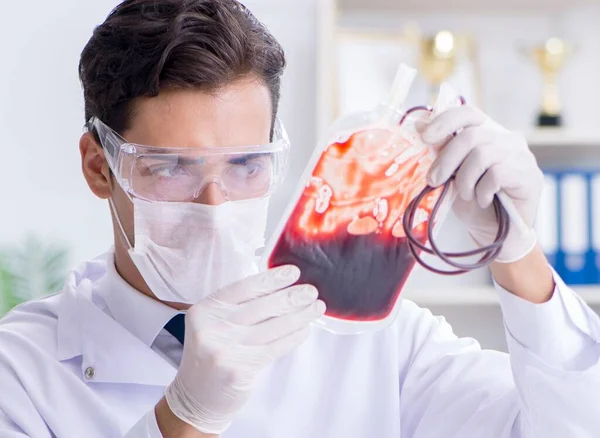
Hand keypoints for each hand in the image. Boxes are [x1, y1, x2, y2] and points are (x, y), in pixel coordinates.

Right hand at [163, 265, 324, 434]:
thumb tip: (280, 289)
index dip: (271, 279)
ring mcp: (225, 350)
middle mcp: (212, 328)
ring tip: (316, 307)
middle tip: (311, 291)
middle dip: (291, 297)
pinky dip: (293, 337)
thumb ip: (238, 308)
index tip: (293, 272)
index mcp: (205, 310)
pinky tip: (304, 329)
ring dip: (299, 316)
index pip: (243, 288)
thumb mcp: (213, 325)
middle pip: (261, 306)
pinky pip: (275, 348)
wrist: (195, 398)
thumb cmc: (211, 355)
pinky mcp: (239, 370)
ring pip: (272, 327)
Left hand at [420, 105, 542, 262]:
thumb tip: (419, 125)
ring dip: (465, 180)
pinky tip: (483, 200)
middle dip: (446, 160)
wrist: (497, 234)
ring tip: (466, 195)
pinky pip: (497, 174)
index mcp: (486, 133)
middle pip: (471, 136)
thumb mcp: (451, 176)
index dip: (445, 121)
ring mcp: (521, 155)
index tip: (425, 137)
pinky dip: (483, 191)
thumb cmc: (473, 202)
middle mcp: (506, 138)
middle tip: (433, 181)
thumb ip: (442, 151)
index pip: (467, 114)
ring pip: (482, 155)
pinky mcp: (530, 174)